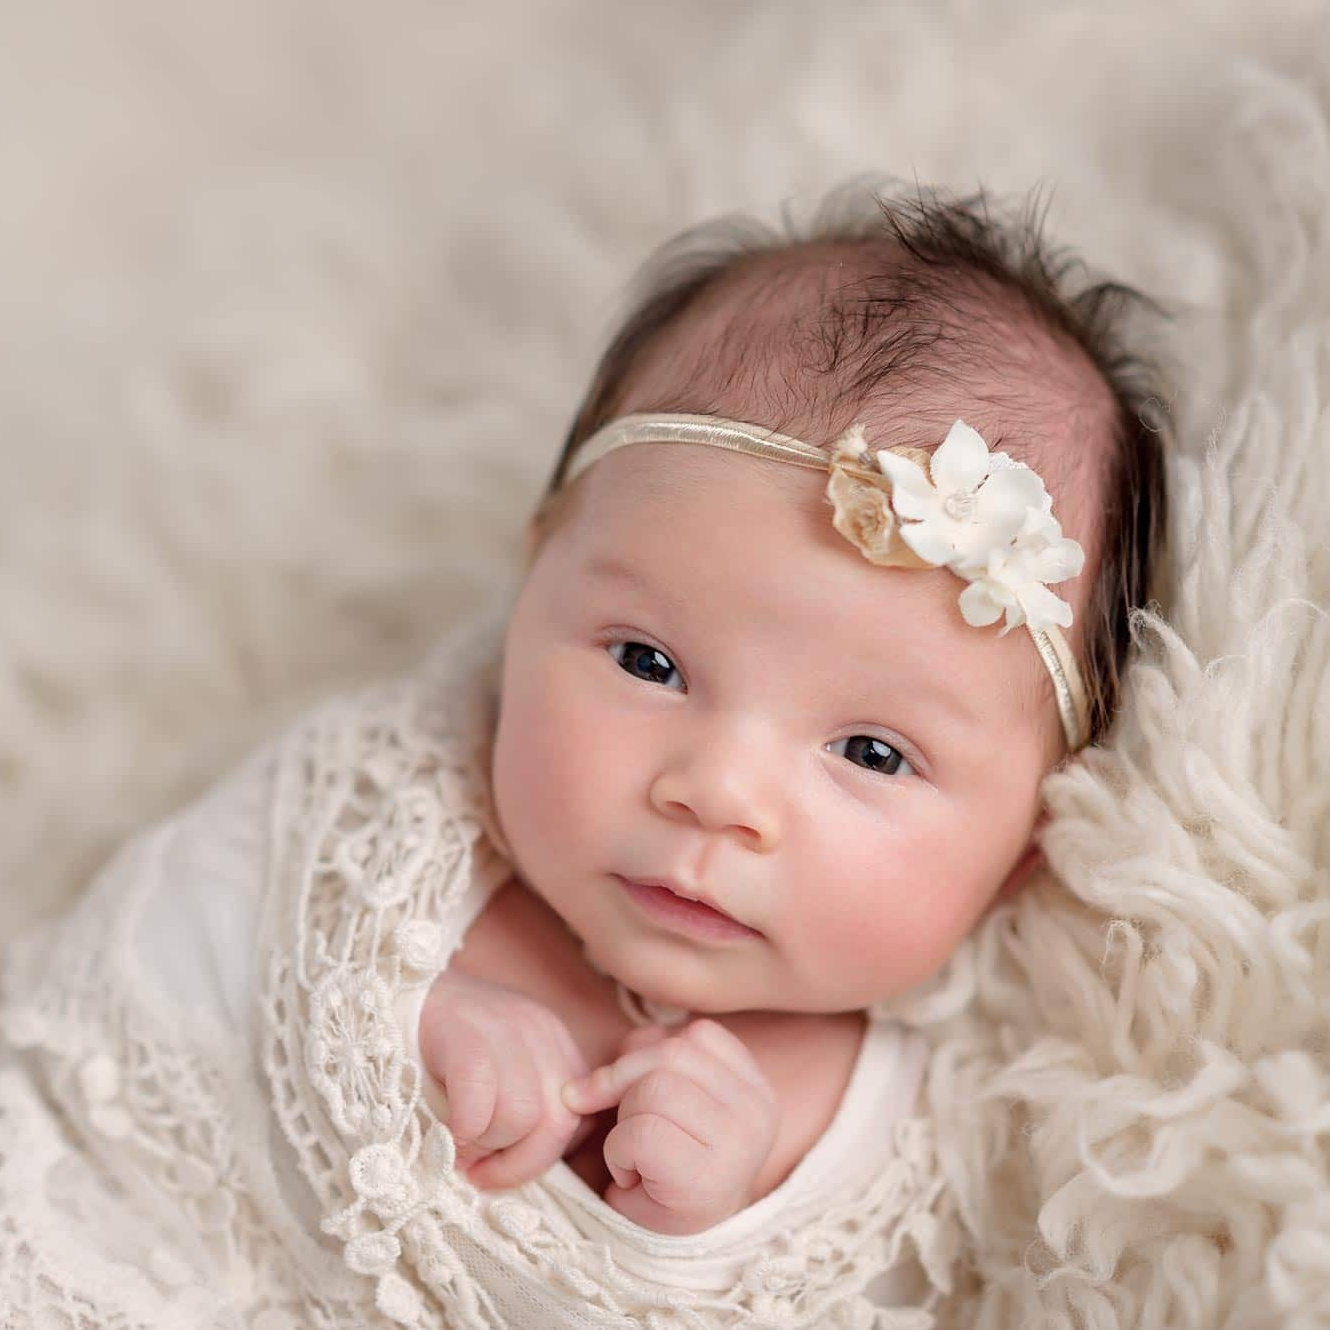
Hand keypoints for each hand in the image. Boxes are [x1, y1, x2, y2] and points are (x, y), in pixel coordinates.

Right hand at [417, 968, 593, 1189]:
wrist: (408, 990)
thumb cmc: (454, 1045)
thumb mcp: (507, 1072)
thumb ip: (527, 1110)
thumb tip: (522, 1167)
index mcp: (559, 1047)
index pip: (580, 1120)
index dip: (543, 1155)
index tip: (505, 1164)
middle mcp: (542, 1036)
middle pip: (557, 1124)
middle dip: (518, 1163)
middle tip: (478, 1169)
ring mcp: (506, 1031)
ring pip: (521, 1117)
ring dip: (486, 1146)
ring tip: (458, 1141)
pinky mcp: (466, 1035)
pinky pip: (478, 1103)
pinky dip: (462, 1131)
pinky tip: (445, 1129)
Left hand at [560, 1019, 778, 1234]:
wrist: (666, 1249)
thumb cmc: (665, 1165)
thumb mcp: (670, 1097)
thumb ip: (654, 1058)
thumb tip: (621, 1048)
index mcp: (756, 1087)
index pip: (697, 1034)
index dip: (649, 1051)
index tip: (633, 1088)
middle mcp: (758, 1113)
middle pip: (671, 1053)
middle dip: (626, 1082)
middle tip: (622, 1122)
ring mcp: (738, 1147)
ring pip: (652, 1090)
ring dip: (622, 1121)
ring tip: (635, 1154)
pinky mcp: (705, 1181)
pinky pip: (638, 1133)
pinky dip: (617, 1152)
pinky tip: (633, 1176)